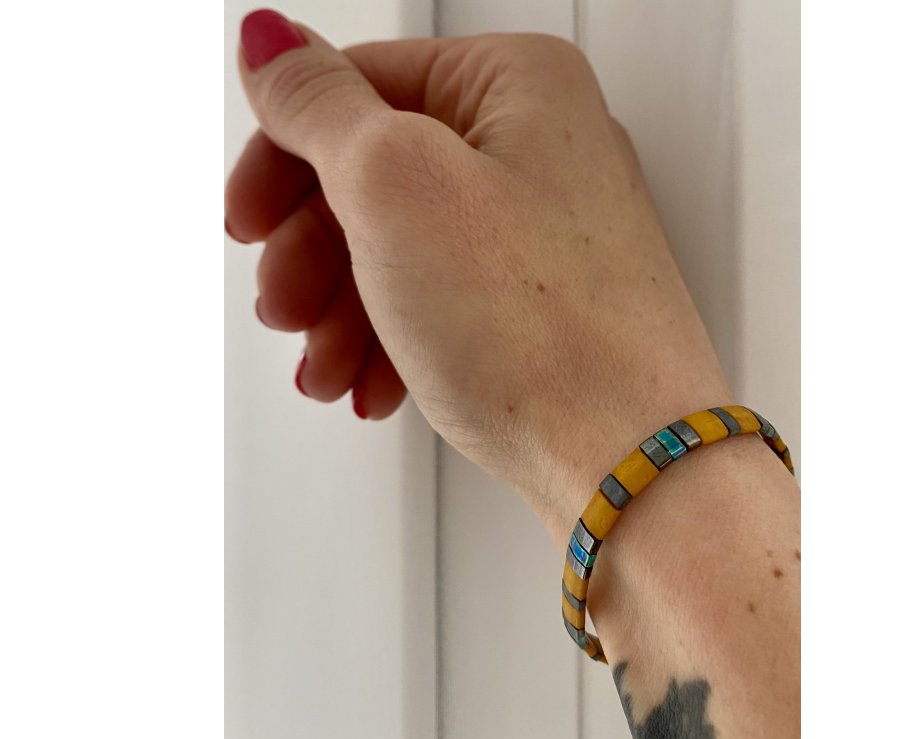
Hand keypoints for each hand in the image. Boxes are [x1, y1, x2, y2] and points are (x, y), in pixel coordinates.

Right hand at [225, 10, 731, 535]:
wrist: (626, 465)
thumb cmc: (540, 332)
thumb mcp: (396, 187)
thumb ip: (318, 107)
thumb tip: (272, 46)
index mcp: (516, 85)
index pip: (359, 84)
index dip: (283, 155)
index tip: (246, 219)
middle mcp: (541, 148)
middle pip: (376, 175)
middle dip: (312, 253)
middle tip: (284, 307)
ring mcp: (545, 233)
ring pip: (402, 247)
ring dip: (342, 309)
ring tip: (325, 367)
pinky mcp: (543, 304)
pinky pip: (441, 301)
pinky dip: (391, 340)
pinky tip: (370, 384)